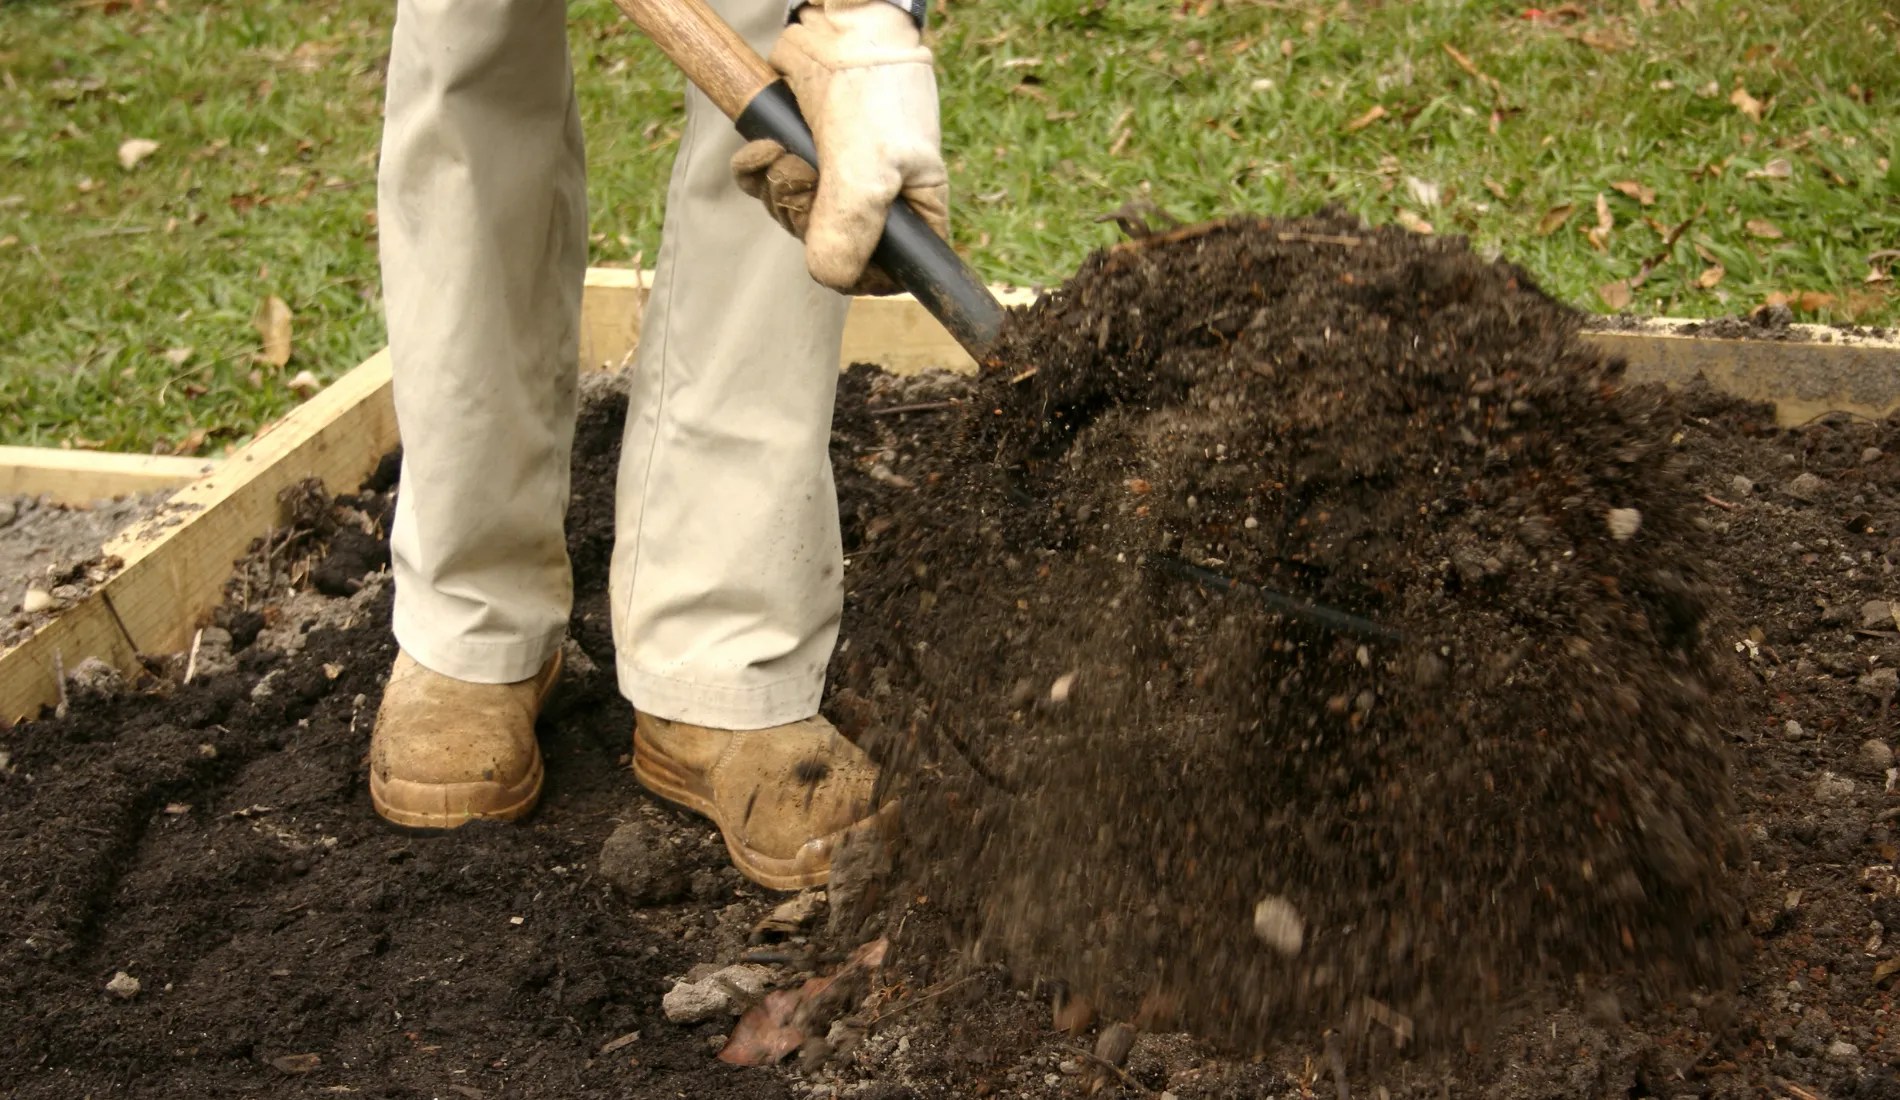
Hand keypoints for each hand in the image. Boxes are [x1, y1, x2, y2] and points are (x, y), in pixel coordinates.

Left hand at [731, 0, 948, 294]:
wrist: (838, 27)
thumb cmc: (874, 91)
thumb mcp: (869, 167)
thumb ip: (851, 229)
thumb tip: (829, 278)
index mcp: (913, 214)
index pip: (887, 276)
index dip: (856, 270)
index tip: (836, 245)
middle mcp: (876, 204)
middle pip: (828, 250)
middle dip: (804, 214)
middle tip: (809, 175)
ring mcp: (834, 182)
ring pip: (791, 219)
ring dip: (778, 186)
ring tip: (790, 152)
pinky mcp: (798, 157)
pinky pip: (765, 189)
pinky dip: (756, 171)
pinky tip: (764, 147)